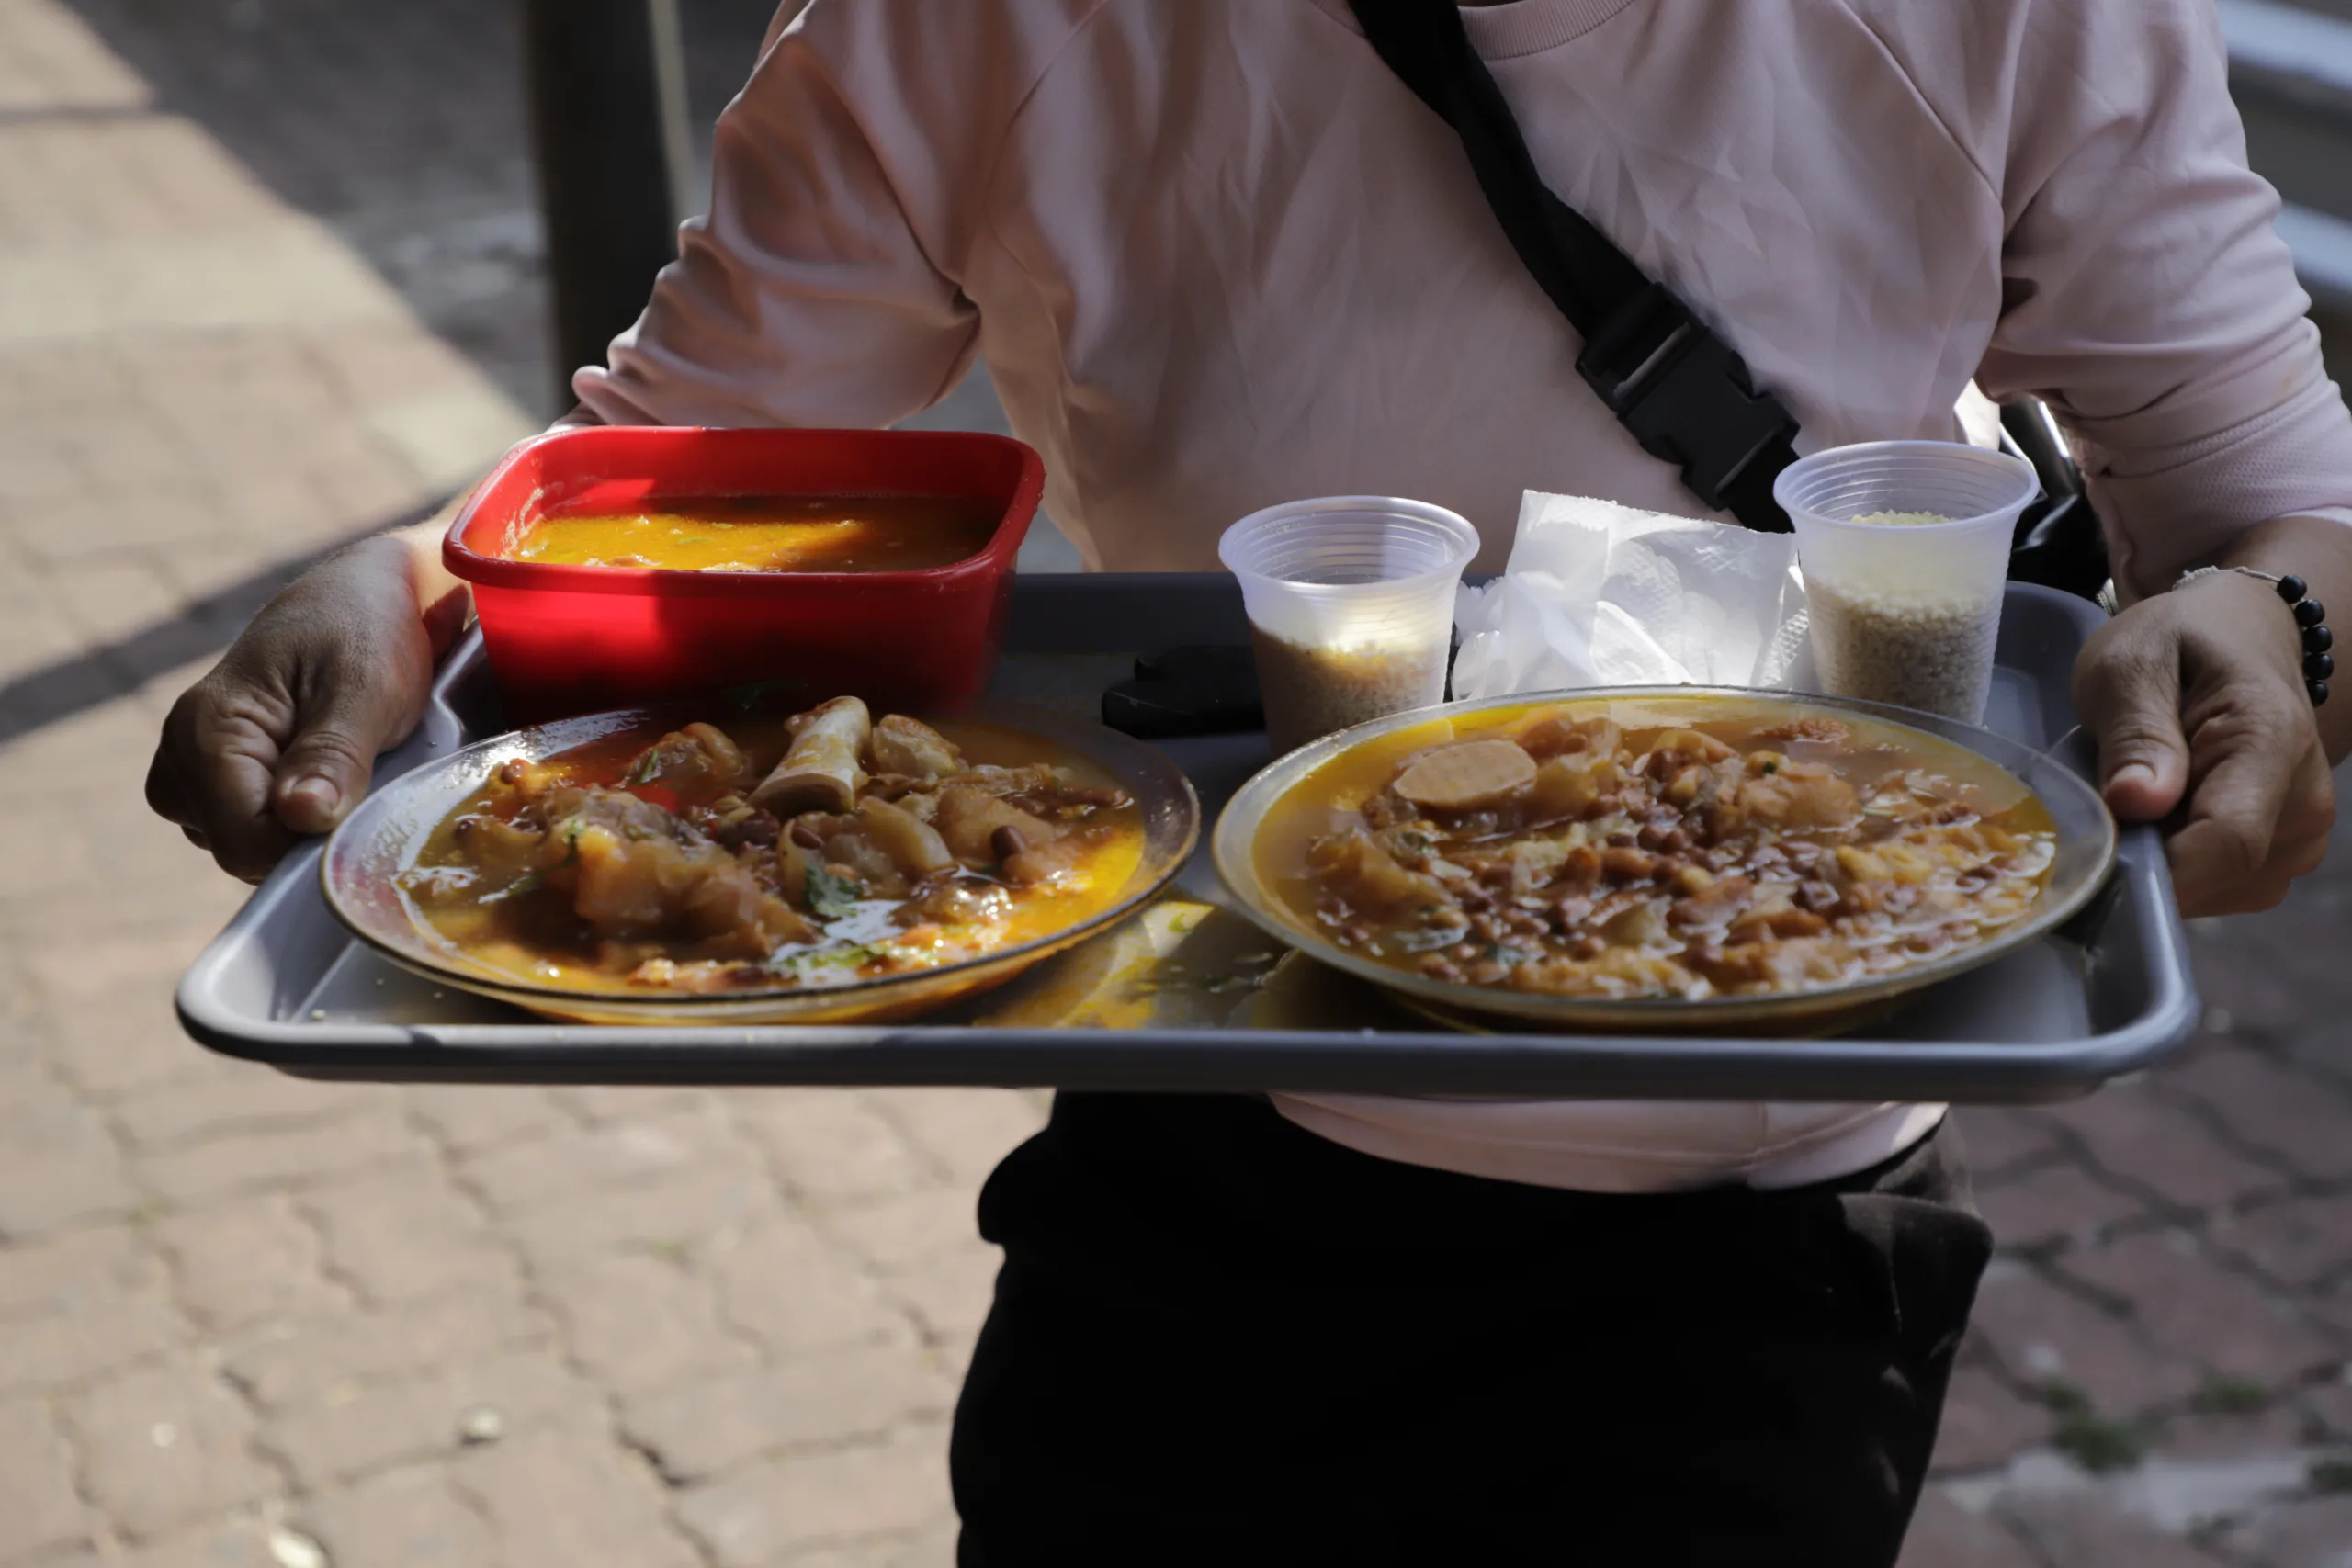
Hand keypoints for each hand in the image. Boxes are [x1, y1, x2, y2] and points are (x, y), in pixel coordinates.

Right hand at [146, 529, 463, 881]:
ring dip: (309, 825)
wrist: (366, 596)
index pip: (243, 843)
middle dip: (309, 835)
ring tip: (349, 765)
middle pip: (243, 853)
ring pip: (251, 849)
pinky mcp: (219, 783)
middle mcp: (182, 758)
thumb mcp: (365, 688)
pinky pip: (257, 833)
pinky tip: (333, 775)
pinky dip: (300, 819)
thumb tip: (301, 817)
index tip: (362, 811)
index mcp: (205, 731)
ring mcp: (195, 774)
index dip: (309, 846)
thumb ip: (333, 754)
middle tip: (363, 776)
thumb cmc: (367, 630)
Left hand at [2074, 570, 2334, 915]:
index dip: (2155, 870)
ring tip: (2133, 801)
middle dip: (2142, 862)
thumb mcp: (2131, 663)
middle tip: (2096, 812)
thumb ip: (2135, 730)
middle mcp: (2306, 802)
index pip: (2226, 841)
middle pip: (2214, 875)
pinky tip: (2157, 820)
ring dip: (2158, 863)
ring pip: (2214, 891)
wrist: (2240, 637)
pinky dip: (2177, 867)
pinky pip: (2219, 889)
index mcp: (2271, 741)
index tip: (2090, 864)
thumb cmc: (2179, 643)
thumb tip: (2136, 802)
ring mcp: (2301, 837)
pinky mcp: (2282, 857)